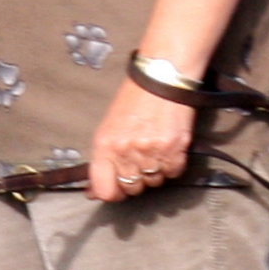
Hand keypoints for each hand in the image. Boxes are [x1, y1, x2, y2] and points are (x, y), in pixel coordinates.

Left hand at [85, 74, 199, 202]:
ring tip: (154, 147)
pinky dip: (172, 164)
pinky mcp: (175, 150)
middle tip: (139, 158)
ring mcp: (151, 151)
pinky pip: (173, 172)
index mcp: (105, 144)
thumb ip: (102, 160)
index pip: (105, 190)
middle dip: (135, 179)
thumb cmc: (135, 98)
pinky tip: (167, 146)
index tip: (116, 189)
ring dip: (155, 170)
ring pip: (153, 182)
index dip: (112, 193)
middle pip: (132, 188)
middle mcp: (126, 150)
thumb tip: (93, 191)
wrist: (163, 76)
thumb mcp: (109, 126)